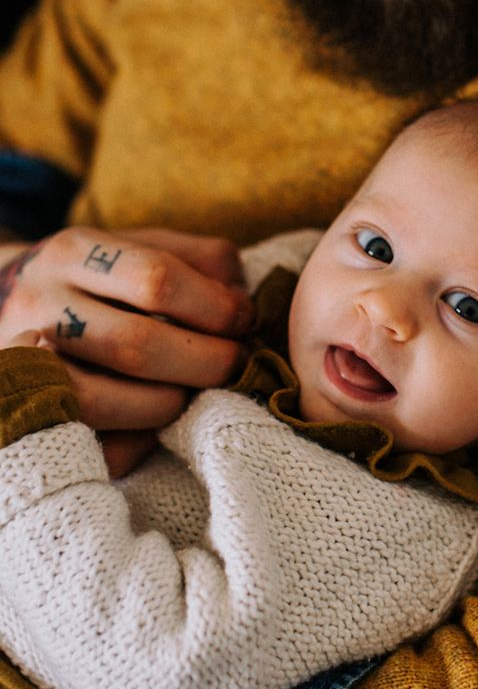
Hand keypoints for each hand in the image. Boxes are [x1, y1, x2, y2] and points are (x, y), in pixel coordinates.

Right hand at [0, 227, 252, 432]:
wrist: (5, 301)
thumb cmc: (98, 276)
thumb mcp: (140, 245)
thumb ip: (199, 260)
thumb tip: (242, 303)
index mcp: (75, 251)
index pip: (156, 279)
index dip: (215, 307)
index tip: (242, 321)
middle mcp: (40, 303)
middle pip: (135, 345)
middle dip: (205, 361)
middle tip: (234, 363)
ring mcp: (25, 363)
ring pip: (103, 401)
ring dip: (170, 403)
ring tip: (194, 391)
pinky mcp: (29, 415)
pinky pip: (89, 444)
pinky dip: (138, 440)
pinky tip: (159, 421)